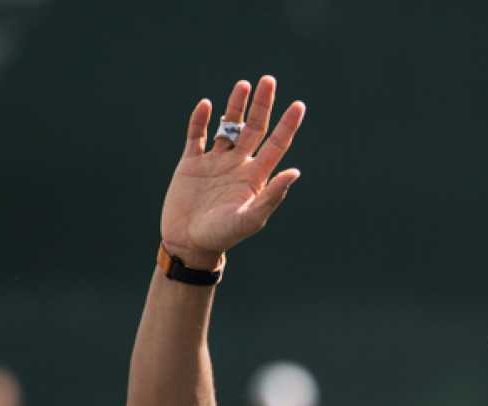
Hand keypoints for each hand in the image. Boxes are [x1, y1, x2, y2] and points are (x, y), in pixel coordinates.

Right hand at [160, 75, 304, 268]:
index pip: (276, 144)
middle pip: (253, 128)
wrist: (188, 243)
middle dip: (262, 105)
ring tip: (244, 85)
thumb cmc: (223, 236)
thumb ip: (272, 195)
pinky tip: (206, 105)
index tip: (299, 105)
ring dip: (234, 106)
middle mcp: (238, 165)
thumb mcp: (250, 218)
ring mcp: (214, 162)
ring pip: (227, 126)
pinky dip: (200, 120)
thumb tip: (295, 172)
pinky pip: (196, 136)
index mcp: (255, 177)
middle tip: (268, 80)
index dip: (288, 125)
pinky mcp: (191, 163)